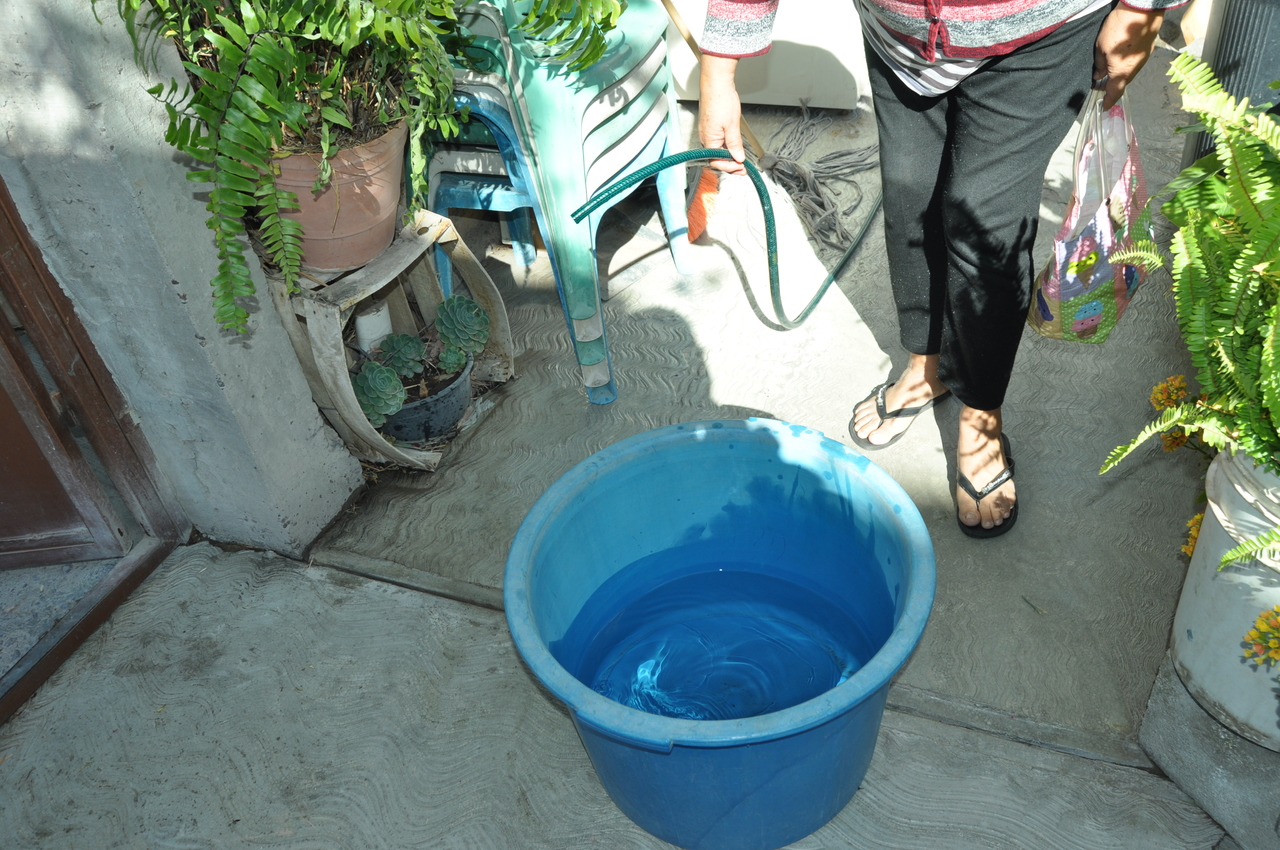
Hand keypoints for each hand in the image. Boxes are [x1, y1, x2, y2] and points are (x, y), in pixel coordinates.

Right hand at [699, 55, 746, 174]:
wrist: (716, 83)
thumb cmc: (720, 100)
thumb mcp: (732, 125)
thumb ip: (734, 144)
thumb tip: (738, 157)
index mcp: (709, 140)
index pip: (716, 162)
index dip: (729, 167)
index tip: (741, 168)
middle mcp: (705, 137)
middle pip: (716, 158)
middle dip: (730, 164)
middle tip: (742, 167)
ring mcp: (707, 131)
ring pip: (717, 150)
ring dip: (728, 156)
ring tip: (739, 158)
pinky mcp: (710, 126)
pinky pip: (717, 141)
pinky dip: (726, 147)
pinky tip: (733, 146)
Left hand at [1094, 5, 1163, 109]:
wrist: (1142, 11)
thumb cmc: (1119, 29)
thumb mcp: (1101, 48)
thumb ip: (1100, 64)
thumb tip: (1099, 75)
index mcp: (1121, 72)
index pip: (1114, 92)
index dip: (1109, 101)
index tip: (1104, 107)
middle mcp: (1135, 68)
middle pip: (1123, 82)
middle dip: (1112, 86)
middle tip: (1101, 86)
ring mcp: (1144, 58)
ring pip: (1130, 71)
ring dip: (1120, 73)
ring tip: (1109, 70)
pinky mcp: (1149, 49)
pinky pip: (1136, 62)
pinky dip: (1127, 63)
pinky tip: (1121, 57)